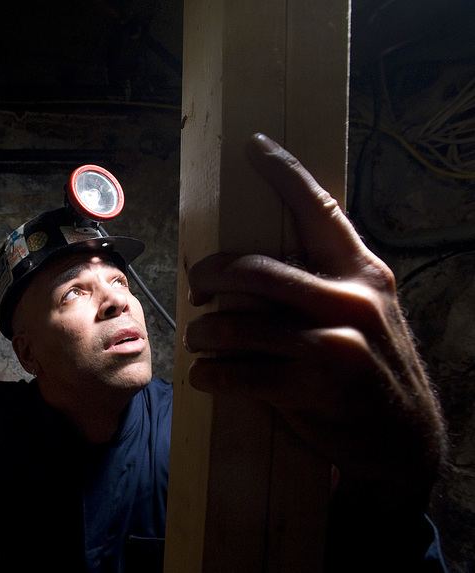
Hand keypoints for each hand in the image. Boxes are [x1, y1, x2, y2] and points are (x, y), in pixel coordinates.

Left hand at [183, 133, 444, 507]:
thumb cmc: (374, 368)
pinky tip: (206, 374)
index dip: (284, 173)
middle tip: (196, 285)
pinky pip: (235, 373)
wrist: (404, 439)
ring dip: (202, 332)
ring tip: (199, 337)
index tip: (254, 144)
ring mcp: (331, 346)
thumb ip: (327, 282)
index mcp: (362, 274)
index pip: (320, 210)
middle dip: (208, 274)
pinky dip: (209, 374)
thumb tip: (259, 263)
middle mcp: (350, 302)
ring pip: (235, 324)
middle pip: (252, 269)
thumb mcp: (369, 312)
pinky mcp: (309, 389)